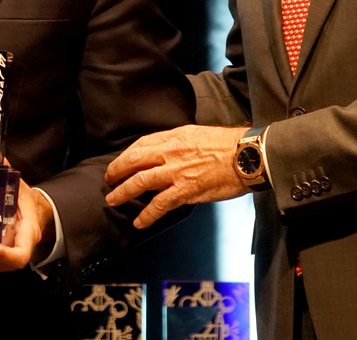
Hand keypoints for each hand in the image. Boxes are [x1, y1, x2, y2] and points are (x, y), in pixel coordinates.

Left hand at [104, 125, 248, 227]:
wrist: (247, 155)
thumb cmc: (230, 145)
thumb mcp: (199, 134)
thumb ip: (182, 143)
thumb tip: (170, 152)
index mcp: (175, 136)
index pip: (143, 143)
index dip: (128, 154)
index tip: (121, 161)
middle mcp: (171, 152)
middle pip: (135, 160)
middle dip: (117, 170)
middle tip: (108, 179)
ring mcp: (176, 172)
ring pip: (141, 181)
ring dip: (123, 192)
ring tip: (113, 199)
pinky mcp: (186, 190)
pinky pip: (160, 204)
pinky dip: (147, 214)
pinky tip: (139, 222)